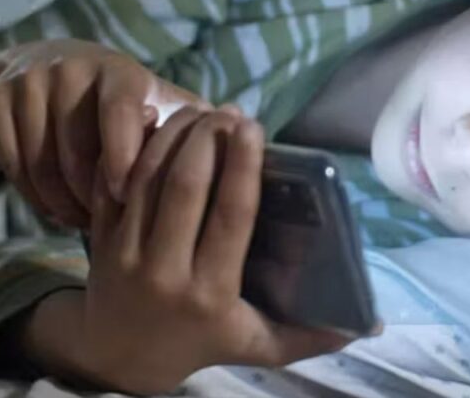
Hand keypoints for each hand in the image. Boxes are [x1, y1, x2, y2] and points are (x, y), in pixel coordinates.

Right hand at [0, 39, 207, 227]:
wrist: (48, 65)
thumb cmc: (126, 99)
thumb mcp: (160, 100)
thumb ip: (195, 123)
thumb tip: (247, 141)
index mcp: (120, 72)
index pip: (120, 111)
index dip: (123, 154)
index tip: (124, 193)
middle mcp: (71, 69)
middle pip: (75, 150)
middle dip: (94, 196)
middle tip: (112, 224)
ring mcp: (29, 82)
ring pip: (41, 164)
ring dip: (65, 204)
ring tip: (88, 223)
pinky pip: (14, 166)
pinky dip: (36, 197)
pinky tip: (59, 210)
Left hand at [70, 107, 350, 394]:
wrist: (119, 360)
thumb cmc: (202, 343)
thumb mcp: (257, 346)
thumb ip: (309, 337)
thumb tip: (370, 326)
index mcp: (211, 292)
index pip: (229, 218)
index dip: (242, 168)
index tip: (254, 128)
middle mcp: (165, 270)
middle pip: (185, 187)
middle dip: (208, 139)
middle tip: (230, 112)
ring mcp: (125, 254)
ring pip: (147, 178)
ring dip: (175, 136)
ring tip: (203, 110)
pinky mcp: (98, 239)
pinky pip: (112, 183)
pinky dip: (134, 148)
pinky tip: (159, 120)